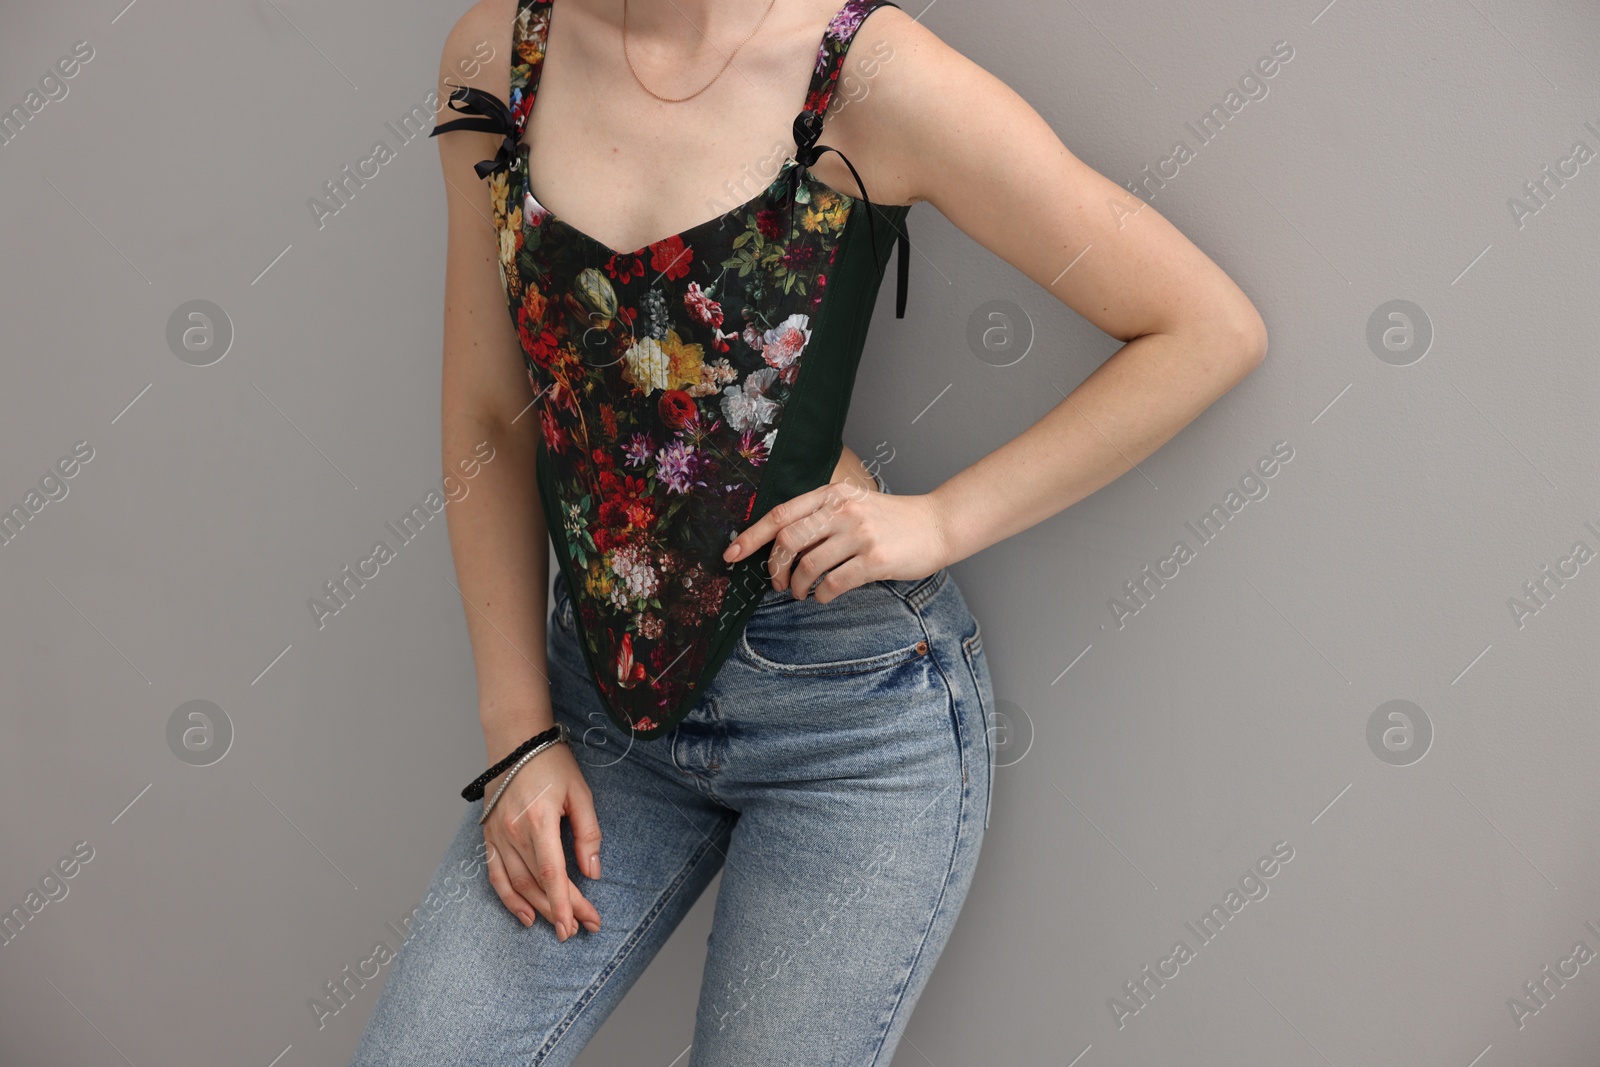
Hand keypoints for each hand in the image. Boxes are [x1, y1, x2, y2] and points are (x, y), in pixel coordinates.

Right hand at [481, 742, 602, 940]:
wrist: (515, 740)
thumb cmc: (551, 762)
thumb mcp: (580, 793)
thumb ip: (588, 834)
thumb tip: (592, 871)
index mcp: (539, 821)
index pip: (552, 874)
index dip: (566, 903)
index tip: (580, 924)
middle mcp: (514, 832)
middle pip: (538, 883)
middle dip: (560, 910)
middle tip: (581, 929)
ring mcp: (497, 835)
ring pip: (517, 884)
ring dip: (538, 909)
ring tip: (559, 926)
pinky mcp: (488, 835)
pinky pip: (496, 875)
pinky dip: (509, 898)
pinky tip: (525, 914)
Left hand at [722, 480, 950, 602]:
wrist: (937, 525)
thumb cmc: (891, 520)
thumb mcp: (854, 504)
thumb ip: (821, 516)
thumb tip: (781, 546)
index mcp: (832, 495)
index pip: (780, 515)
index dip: (750, 537)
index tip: (731, 555)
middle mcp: (843, 510)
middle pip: (787, 541)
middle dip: (775, 568)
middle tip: (778, 583)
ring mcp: (859, 534)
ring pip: (808, 565)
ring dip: (797, 586)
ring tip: (801, 593)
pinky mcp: (875, 559)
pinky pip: (834, 583)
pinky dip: (821, 595)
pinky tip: (824, 596)